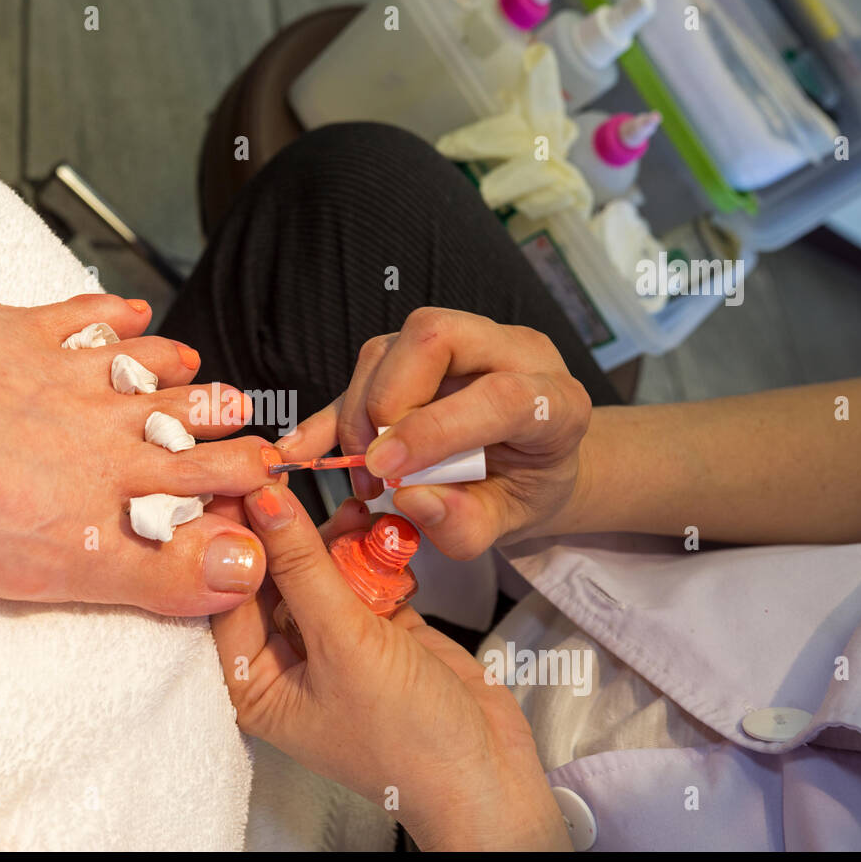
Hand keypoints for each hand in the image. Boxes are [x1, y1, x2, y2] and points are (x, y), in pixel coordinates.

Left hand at [212, 484, 570, 850]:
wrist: (488, 775)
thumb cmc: (407, 741)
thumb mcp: (344, 644)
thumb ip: (303, 568)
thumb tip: (265, 505)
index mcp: (258, 684)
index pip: (231, 593)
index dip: (236, 536)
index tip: (241, 480)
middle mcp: (290, 665)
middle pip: (276, 577)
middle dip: (292, 532)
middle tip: (296, 477)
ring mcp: (337, 645)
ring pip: (322, 571)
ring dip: (339, 539)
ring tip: (353, 507)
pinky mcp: (381, 631)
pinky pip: (365, 577)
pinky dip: (375, 554)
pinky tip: (381, 531)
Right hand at [279, 308, 591, 558]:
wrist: (532, 466)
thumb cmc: (526, 491)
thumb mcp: (509, 524)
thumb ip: (467, 522)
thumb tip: (410, 499)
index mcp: (555, 401)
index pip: (499, 394)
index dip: (435, 429)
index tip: (386, 470)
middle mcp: (511, 352)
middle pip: (434, 336)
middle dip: (385, 402)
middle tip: (376, 467)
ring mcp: (463, 341)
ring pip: (389, 349)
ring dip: (358, 413)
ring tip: (365, 475)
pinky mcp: (419, 351)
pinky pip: (366, 366)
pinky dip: (335, 411)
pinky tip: (305, 446)